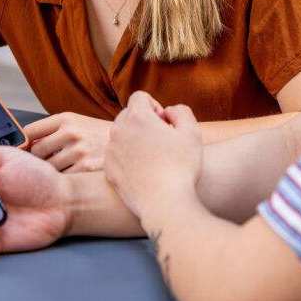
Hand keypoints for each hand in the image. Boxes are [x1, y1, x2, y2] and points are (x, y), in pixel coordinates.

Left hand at [25, 112, 111, 172]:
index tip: (24, 149)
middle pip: (36, 151)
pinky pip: (63, 178)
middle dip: (40, 159)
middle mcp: (71, 132)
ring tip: (67, 166)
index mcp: (66, 119)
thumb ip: (55, 131)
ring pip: (49, 168)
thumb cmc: (99, 135)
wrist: (130, 143)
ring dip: (53, 171)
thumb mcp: (78, 123)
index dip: (25, 142)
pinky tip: (76, 174)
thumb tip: (27, 144)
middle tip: (50, 161)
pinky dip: (66, 179)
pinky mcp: (86, 168)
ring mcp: (78, 150)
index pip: (31, 130)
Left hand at [105, 91, 202, 220]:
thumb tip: (168, 111)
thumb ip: (181, 111)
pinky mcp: (108, 170)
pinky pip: (116, 154)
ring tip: (153, 156)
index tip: (164, 124)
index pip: (140, 97)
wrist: (165, 204)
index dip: (155, 106)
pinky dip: (127, 157)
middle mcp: (119, 130)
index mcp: (137, 117)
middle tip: (160, 140)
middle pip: (128, 114)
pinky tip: (144, 171)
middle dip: (143, 122)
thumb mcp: (192, 132)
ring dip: (134, 139)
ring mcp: (111, 151)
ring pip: (120, 135)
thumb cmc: (181, 167)